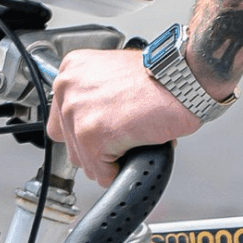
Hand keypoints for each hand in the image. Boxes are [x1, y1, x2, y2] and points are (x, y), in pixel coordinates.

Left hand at [46, 49, 201, 186]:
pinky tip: (134, 152)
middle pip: (69, 141)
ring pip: (83, 159)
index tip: (100, 131)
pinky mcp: (91, 135)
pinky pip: (101, 172)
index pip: (61, 116)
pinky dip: (119, 171)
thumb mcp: (115, 74)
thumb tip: (91, 121)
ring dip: (109, 159)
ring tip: (131, 141)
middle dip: (96, 147)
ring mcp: (76, 112)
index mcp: (72, 70)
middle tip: (122, 136)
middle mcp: (67, 87)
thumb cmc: (159, 77)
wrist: (181, 80)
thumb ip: (95, 95)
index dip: (84, 129)